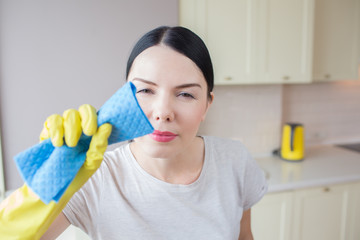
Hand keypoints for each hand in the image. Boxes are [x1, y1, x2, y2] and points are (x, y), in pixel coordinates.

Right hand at [0, 104, 111, 239]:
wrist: (55, 188)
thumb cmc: (77, 174)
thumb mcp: (92, 163)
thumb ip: (99, 145)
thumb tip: (107, 126)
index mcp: (92, 133)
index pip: (96, 115)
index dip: (92, 118)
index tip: (90, 132)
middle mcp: (79, 127)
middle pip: (82, 110)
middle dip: (82, 122)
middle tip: (80, 139)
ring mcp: (64, 128)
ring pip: (68, 114)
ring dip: (68, 128)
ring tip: (68, 146)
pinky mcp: (48, 133)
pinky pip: (51, 121)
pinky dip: (55, 130)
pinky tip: (56, 143)